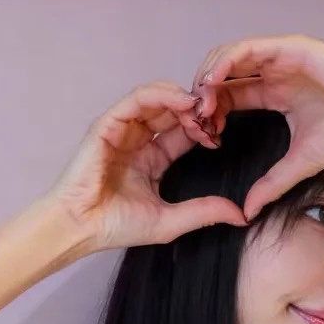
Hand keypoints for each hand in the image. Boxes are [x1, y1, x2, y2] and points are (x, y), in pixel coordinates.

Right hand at [43, 80, 247, 251]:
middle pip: (173, 112)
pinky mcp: (108, 123)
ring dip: (182, 99)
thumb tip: (241, 215)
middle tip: (215, 118)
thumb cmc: (117, 227)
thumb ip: (204, 212)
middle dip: (196, 111)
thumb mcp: (171, 221)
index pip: (183, 133)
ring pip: (157, 98)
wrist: (82, 228)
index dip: (203, 130)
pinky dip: (160, 95)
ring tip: (201, 108)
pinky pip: (137, 99)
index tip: (220, 136)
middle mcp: (139, 140)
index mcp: (152, 159)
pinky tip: (181, 102)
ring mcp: (123, 129)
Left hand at [189, 34, 323, 221]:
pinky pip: (248, 49)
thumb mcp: (299, 163)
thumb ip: (272, 184)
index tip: (201, 135)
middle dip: (204, 94)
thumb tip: (248, 212)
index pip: (231, 95)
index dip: (212, 112)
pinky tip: (213, 82)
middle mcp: (274, 71)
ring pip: (230, 57)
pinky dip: (226, 62)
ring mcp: (280, 56)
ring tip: (199, 102)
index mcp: (274, 92)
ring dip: (209, 77)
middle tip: (194, 119)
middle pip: (224, 74)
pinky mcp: (289, 47)